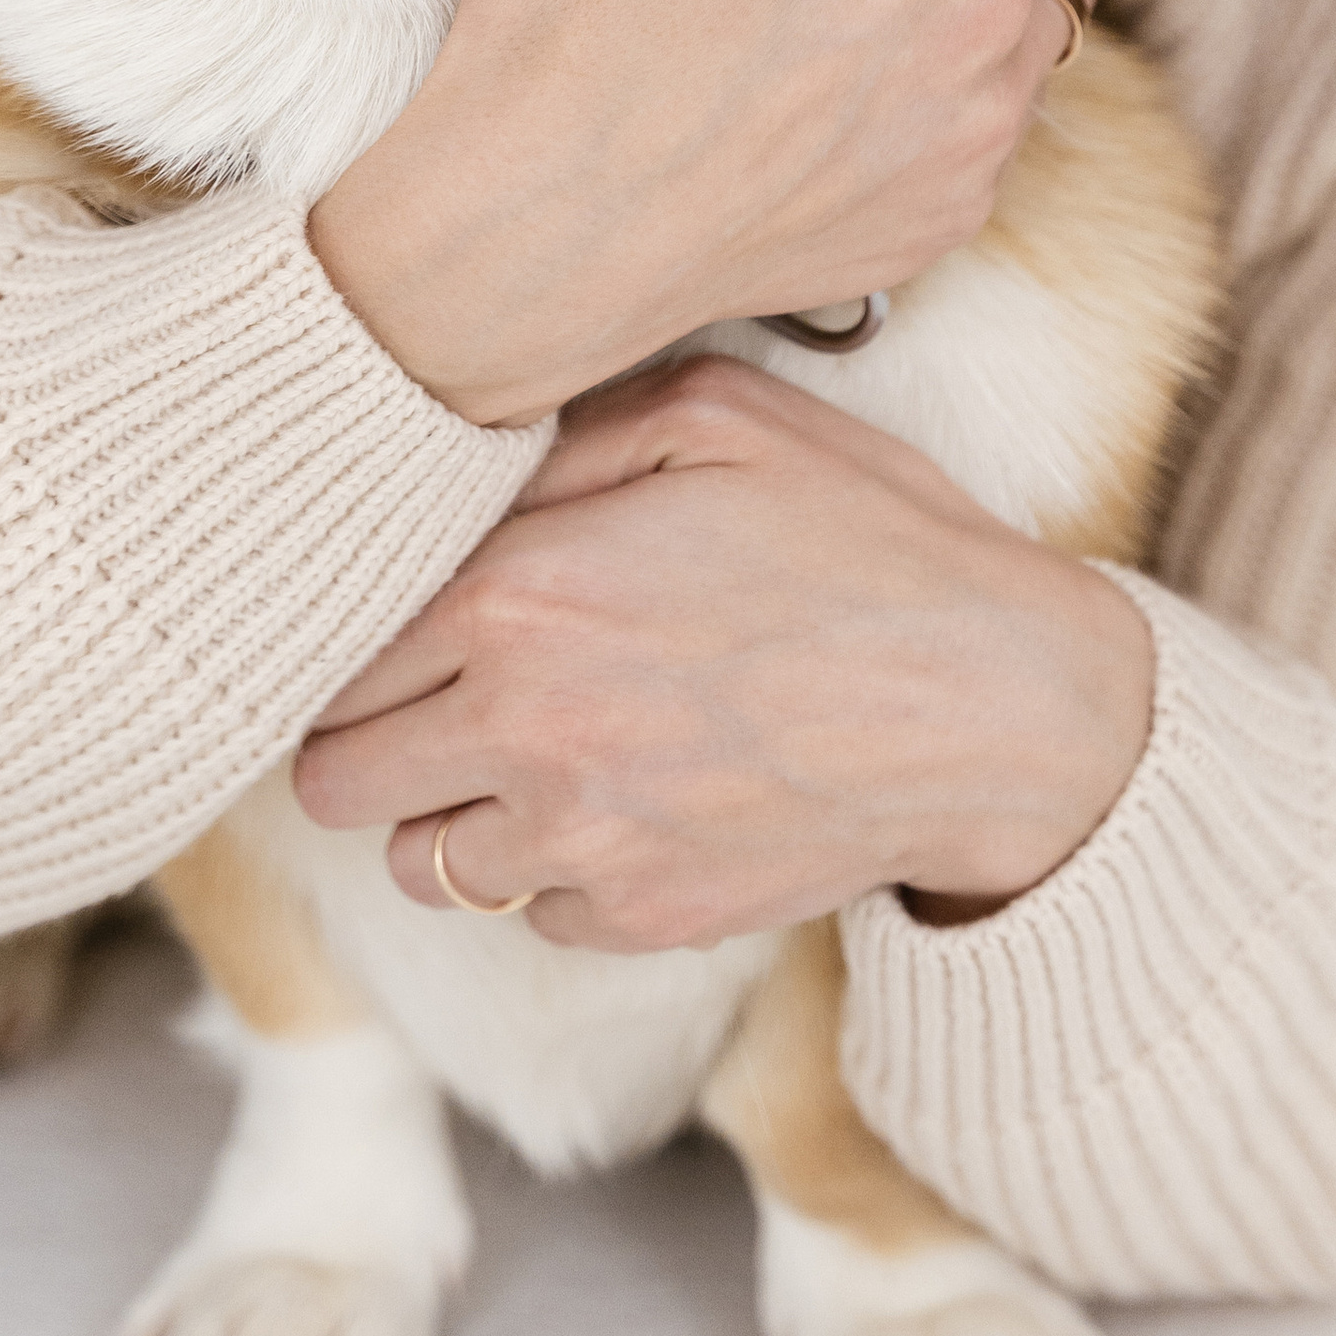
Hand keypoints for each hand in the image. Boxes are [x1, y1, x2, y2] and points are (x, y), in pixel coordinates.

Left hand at [292, 357, 1156, 950]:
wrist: (1002, 708)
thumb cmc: (872, 541)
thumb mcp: (721, 418)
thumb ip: (565, 437)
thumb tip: (463, 459)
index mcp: (518, 595)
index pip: (334, 652)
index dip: (355, 637)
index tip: (399, 625)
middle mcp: (523, 730)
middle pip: (337, 779)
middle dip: (376, 737)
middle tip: (442, 698)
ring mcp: (580, 840)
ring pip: (422, 864)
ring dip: (458, 813)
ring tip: (545, 754)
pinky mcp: (640, 918)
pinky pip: (534, 911)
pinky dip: (561, 870)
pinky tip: (638, 800)